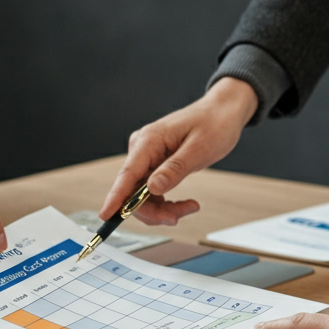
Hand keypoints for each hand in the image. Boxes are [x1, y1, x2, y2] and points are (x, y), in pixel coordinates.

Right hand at [99, 77, 257, 224]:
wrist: (223, 112)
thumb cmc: (214, 124)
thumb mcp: (199, 149)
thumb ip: (175, 169)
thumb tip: (152, 188)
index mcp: (149, 141)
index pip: (127, 175)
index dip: (116, 198)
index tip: (105, 215)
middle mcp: (142, 149)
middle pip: (132, 191)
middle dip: (153, 211)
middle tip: (178, 216)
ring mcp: (146, 158)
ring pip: (141, 196)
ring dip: (162, 210)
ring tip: (189, 207)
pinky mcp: (154, 165)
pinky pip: (150, 192)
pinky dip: (165, 204)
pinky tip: (184, 204)